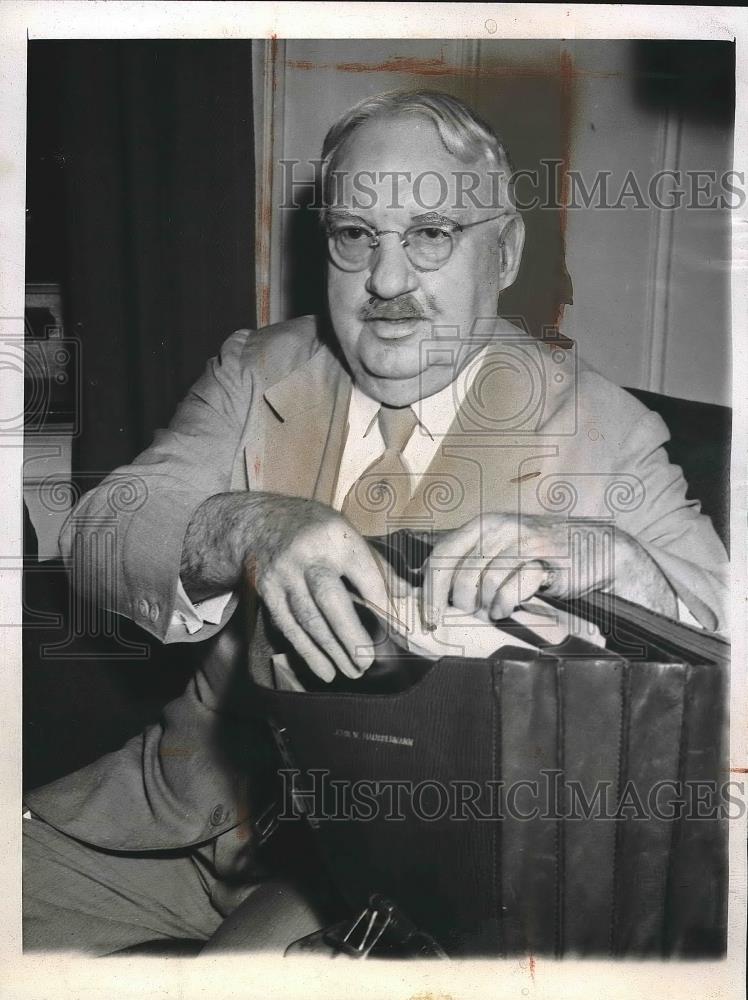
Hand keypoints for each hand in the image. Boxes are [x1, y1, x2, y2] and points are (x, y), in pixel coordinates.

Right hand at [245, 497, 388, 682]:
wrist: (260, 521)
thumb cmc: (316, 529)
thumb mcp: (347, 533)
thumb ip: (376, 565)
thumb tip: (406, 595)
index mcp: (335, 536)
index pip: (363, 571)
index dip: (381, 600)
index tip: (397, 628)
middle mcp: (307, 554)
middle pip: (330, 600)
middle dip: (350, 634)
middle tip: (368, 662)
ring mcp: (283, 574)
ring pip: (308, 618)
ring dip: (331, 650)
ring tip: (353, 671)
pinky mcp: (266, 591)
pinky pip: (288, 626)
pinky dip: (307, 651)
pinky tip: (325, 669)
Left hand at [420, 513, 676, 627]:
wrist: (595, 550)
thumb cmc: (542, 556)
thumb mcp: (501, 551)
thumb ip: (469, 560)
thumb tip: (427, 580)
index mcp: (483, 524)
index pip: (442, 554)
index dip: (431, 588)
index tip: (429, 616)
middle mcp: (499, 527)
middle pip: (460, 573)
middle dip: (461, 603)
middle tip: (472, 614)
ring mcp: (521, 540)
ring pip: (485, 583)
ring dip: (487, 606)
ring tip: (495, 611)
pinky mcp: (543, 558)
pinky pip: (510, 590)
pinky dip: (505, 606)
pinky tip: (508, 610)